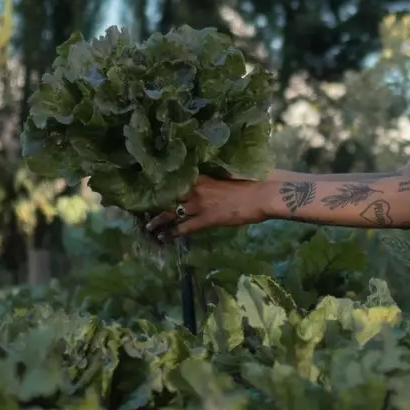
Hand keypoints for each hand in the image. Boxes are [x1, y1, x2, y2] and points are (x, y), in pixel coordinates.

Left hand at [145, 175, 268, 239]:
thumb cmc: (256, 180)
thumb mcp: (234, 172)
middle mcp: (198, 188)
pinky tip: (163, 237)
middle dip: (157, 201)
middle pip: (171, 195)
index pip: (179, 178)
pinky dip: (173, 232)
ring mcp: (200, 204)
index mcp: (205, 175)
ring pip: (172, 211)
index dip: (166, 183)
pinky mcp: (207, 219)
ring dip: (159, 219)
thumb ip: (220, 175)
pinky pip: (185, 227)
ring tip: (149, 226)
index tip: (156, 185)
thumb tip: (218, 175)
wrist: (264, 193)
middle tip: (145, 207)